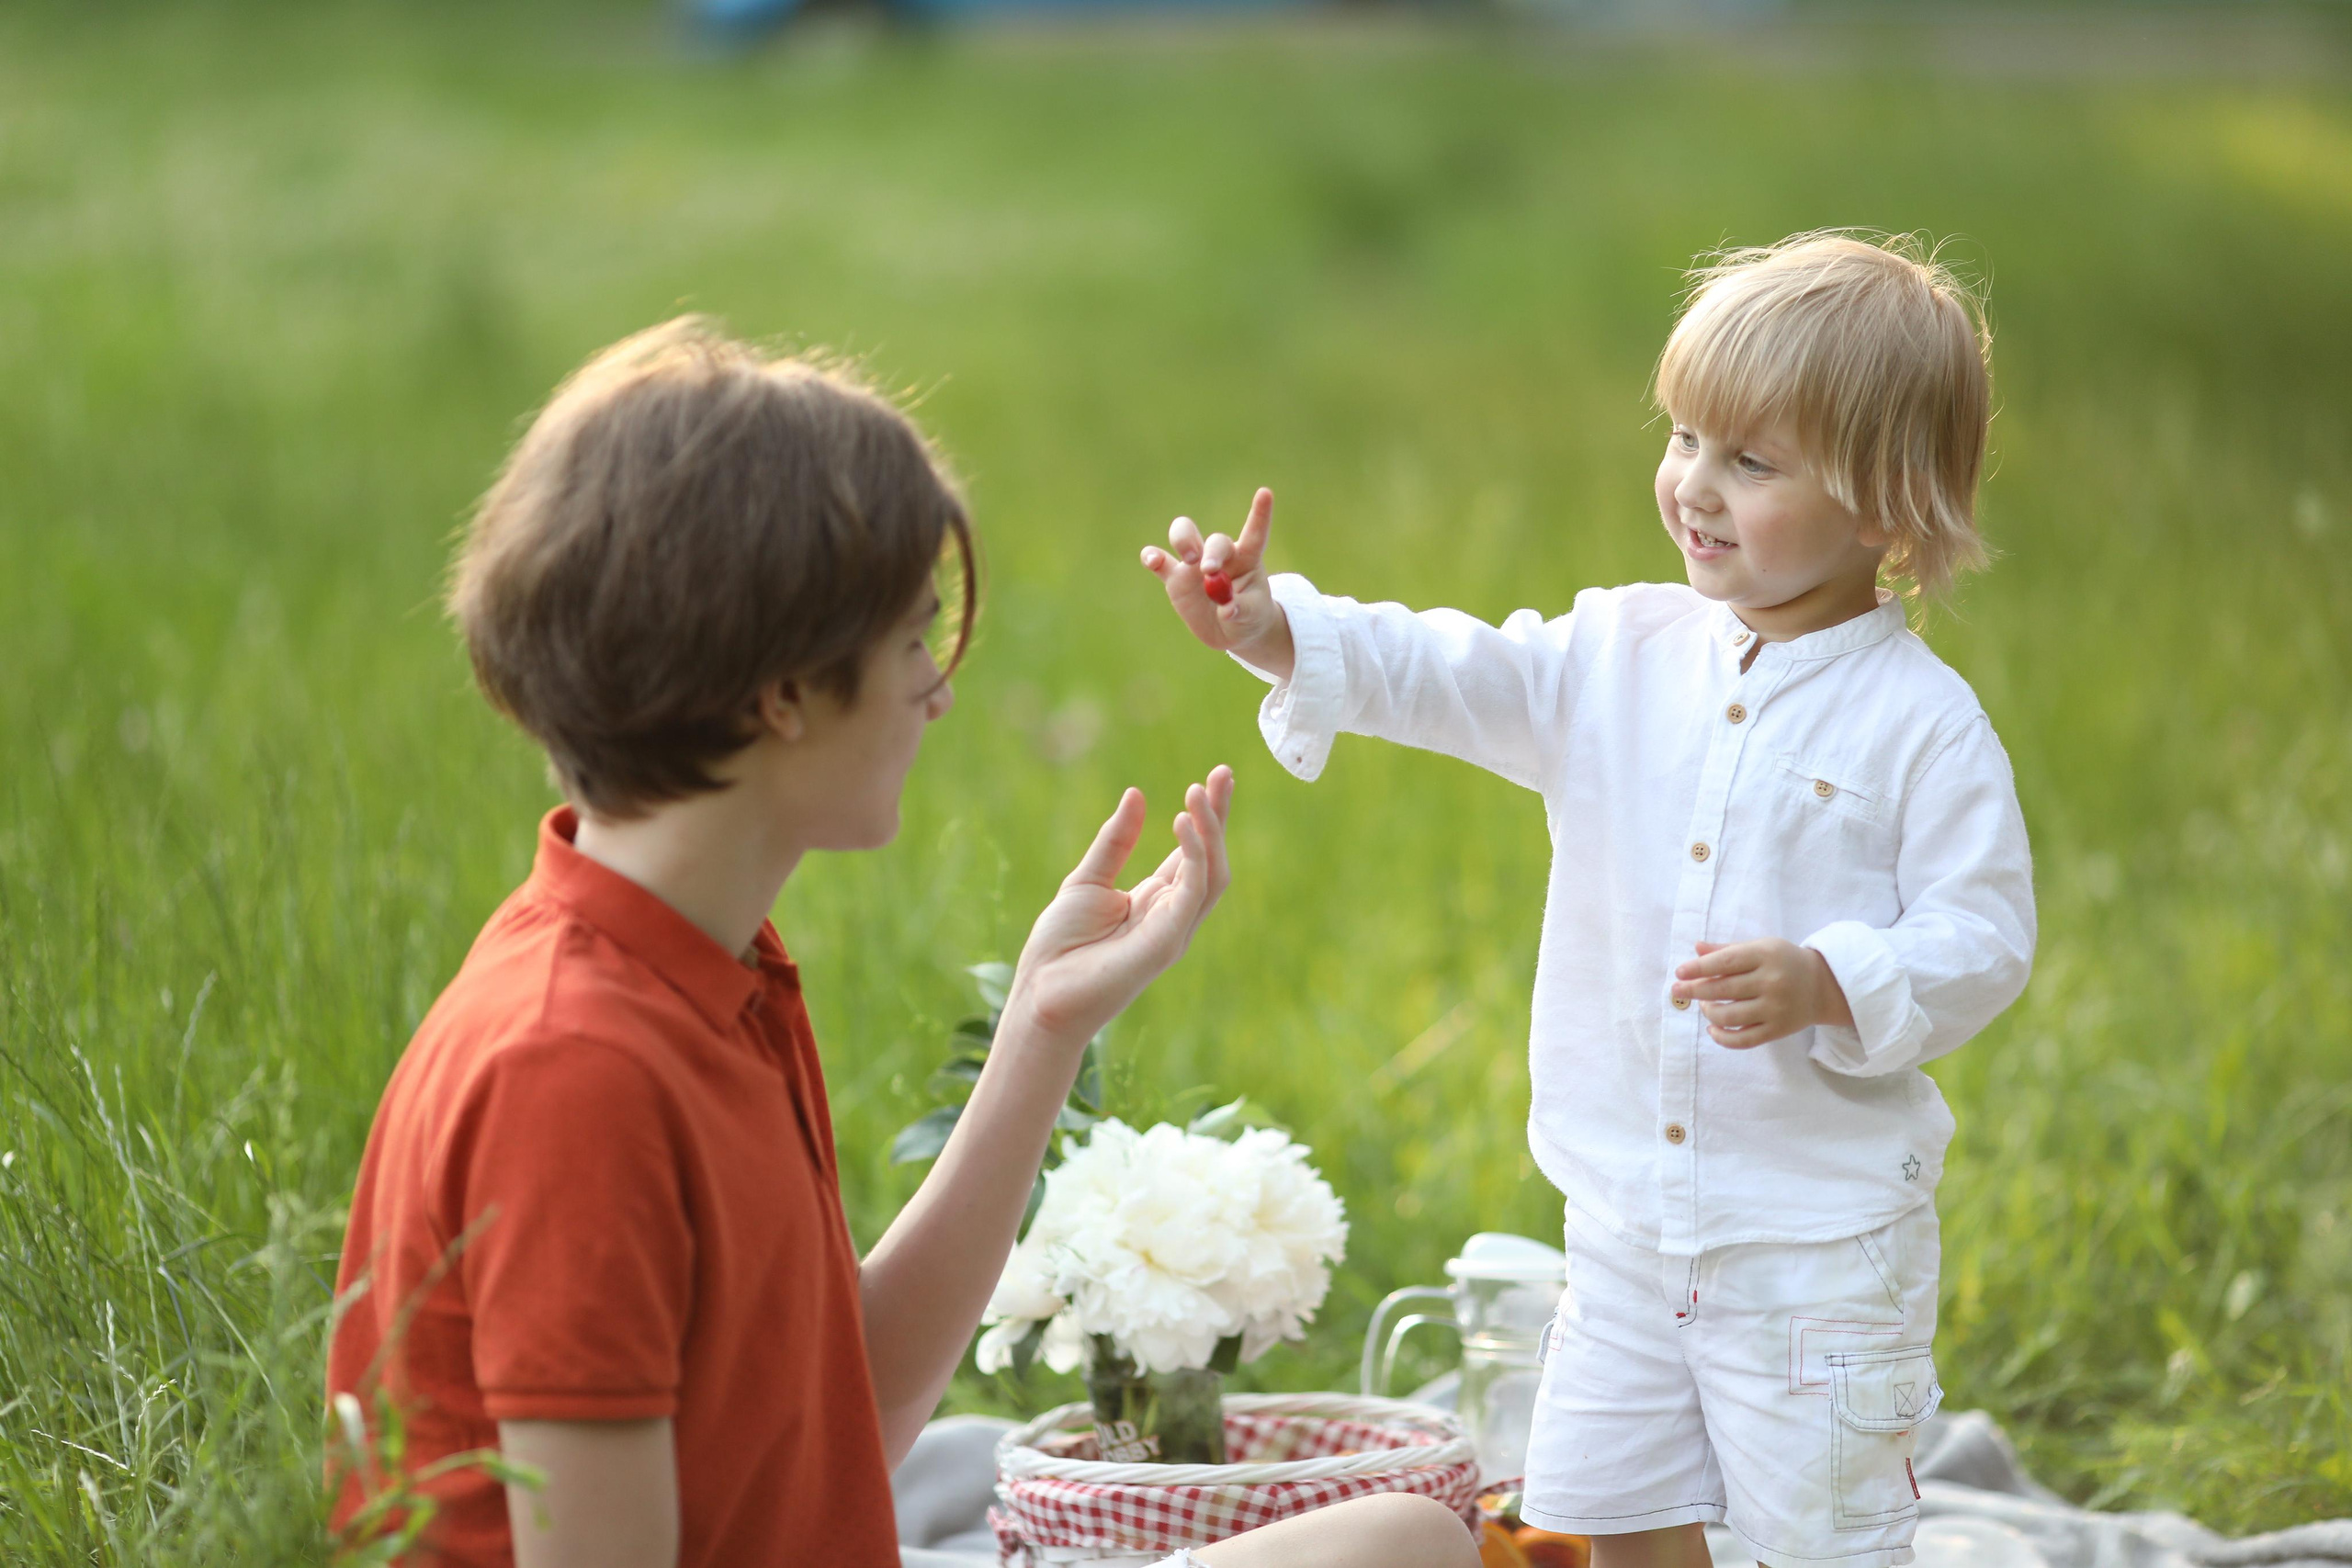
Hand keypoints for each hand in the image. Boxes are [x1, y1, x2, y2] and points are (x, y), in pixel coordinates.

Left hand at [1002, 766, 1234, 1055]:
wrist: (1041, 993)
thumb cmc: (1060, 946)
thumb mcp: (1088, 879)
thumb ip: (1116, 841)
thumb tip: (1137, 794)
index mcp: (1156, 901)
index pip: (1194, 852)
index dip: (1207, 816)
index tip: (1216, 777)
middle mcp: (1173, 915)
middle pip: (1212, 859)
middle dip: (1220, 817)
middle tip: (1222, 774)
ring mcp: (1175, 930)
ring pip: (1213, 874)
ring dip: (1212, 831)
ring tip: (1199, 791)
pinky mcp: (1168, 941)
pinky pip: (1194, 892)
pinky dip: (1196, 855)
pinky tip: (1183, 822)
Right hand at [1141, 488, 1295, 680]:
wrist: (1229, 631)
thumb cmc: (1249, 618)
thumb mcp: (1252, 618)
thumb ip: (1241, 611)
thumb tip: (1227, 609)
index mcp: (1246, 559)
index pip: (1255, 533)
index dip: (1260, 514)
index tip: (1265, 493)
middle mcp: (1219, 555)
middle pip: (1215, 540)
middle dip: (1211, 551)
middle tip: (1209, 569)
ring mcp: (1194, 563)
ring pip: (1184, 534)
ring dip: (1184, 540)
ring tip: (1189, 559)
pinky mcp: (1175, 577)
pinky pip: (1159, 561)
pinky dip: (1153, 557)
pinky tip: (1152, 560)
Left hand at [1671, 939, 1853, 1048]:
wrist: (1822, 986)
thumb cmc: (1783, 962)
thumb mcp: (1760, 948)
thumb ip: (1727, 950)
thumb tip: (1696, 949)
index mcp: (1765, 955)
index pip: (1725, 962)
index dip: (1699, 968)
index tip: (1679, 972)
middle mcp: (1771, 982)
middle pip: (1724, 989)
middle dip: (1695, 991)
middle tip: (1678, 991)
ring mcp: (1776, 1008)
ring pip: (1730, 1016)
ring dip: (1709, 1012)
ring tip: (1703, 1005)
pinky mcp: (1778, 1030)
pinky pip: (1744, 1040)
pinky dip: (1723, 1038)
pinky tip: (1712, 1029)